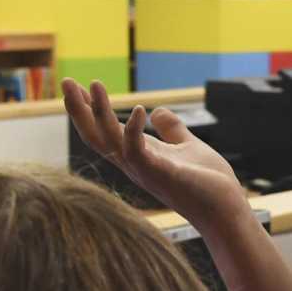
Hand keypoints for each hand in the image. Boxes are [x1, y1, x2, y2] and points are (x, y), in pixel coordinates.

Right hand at [61, 78, 242, 224]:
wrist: (226, 208)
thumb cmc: (207, 182)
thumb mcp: (186, 145)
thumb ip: (171, 129)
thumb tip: (158, 111)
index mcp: (138, 155)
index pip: (103, 131)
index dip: (88, 110)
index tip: (76, 86)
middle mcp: (134, 164)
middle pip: (95, 136)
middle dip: (79, 110)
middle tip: (65, 82)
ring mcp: (145, 170)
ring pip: (110, 141)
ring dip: (100, 113)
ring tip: (94, 84)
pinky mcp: (161, 174)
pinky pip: (137, 152)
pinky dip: (134, 131)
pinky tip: (138, 109)